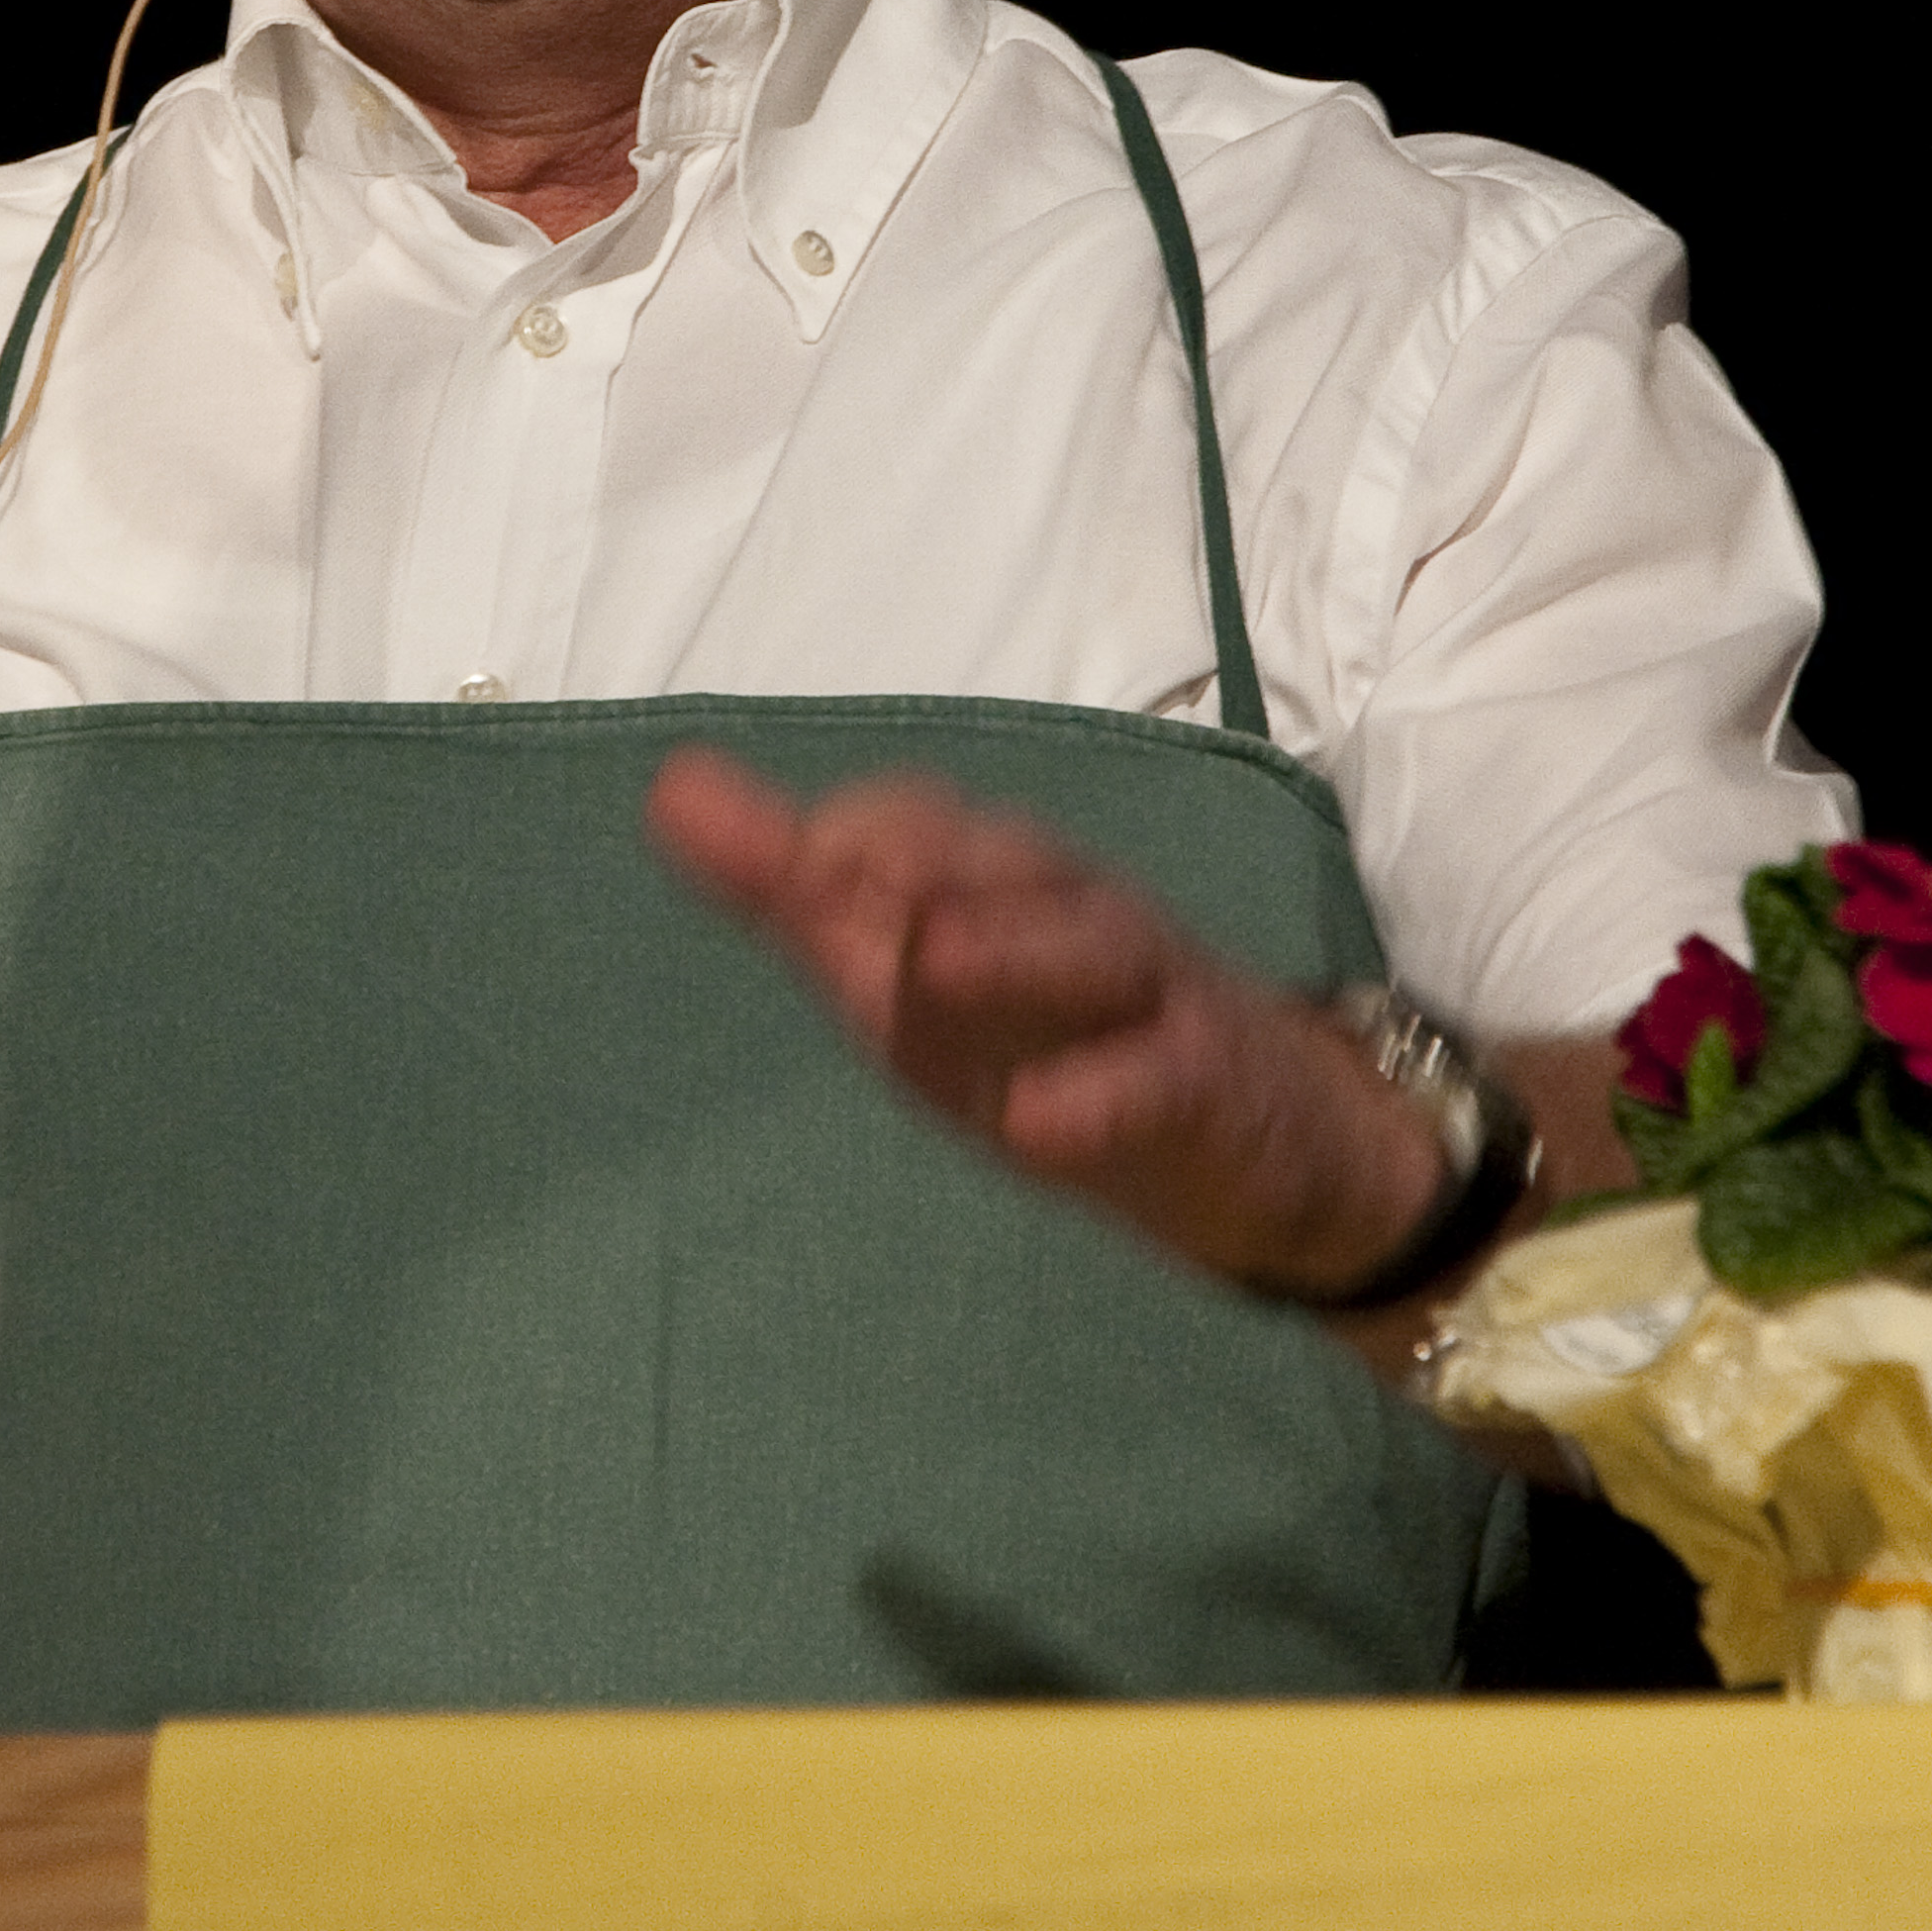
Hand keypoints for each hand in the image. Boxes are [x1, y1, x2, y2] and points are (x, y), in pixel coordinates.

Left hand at [643, 750, 1442, 1300]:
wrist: (1263, 1142)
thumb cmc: (1053, 1037)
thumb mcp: (912, 978)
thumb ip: (796, 892)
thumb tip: (668, 788)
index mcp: (1003, 886)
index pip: (934, 824)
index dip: (864, 830)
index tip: (786, 849)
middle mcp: (1078, 915)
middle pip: (1017, 862)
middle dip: (932, 856)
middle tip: (838, 869)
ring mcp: (1153, 996)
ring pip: (1094, 948)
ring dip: (1011, 948)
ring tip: (927, 960)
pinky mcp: (1209, 1088)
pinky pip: (1158, 1084)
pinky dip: (1098, 1099)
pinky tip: (1036, 1127)